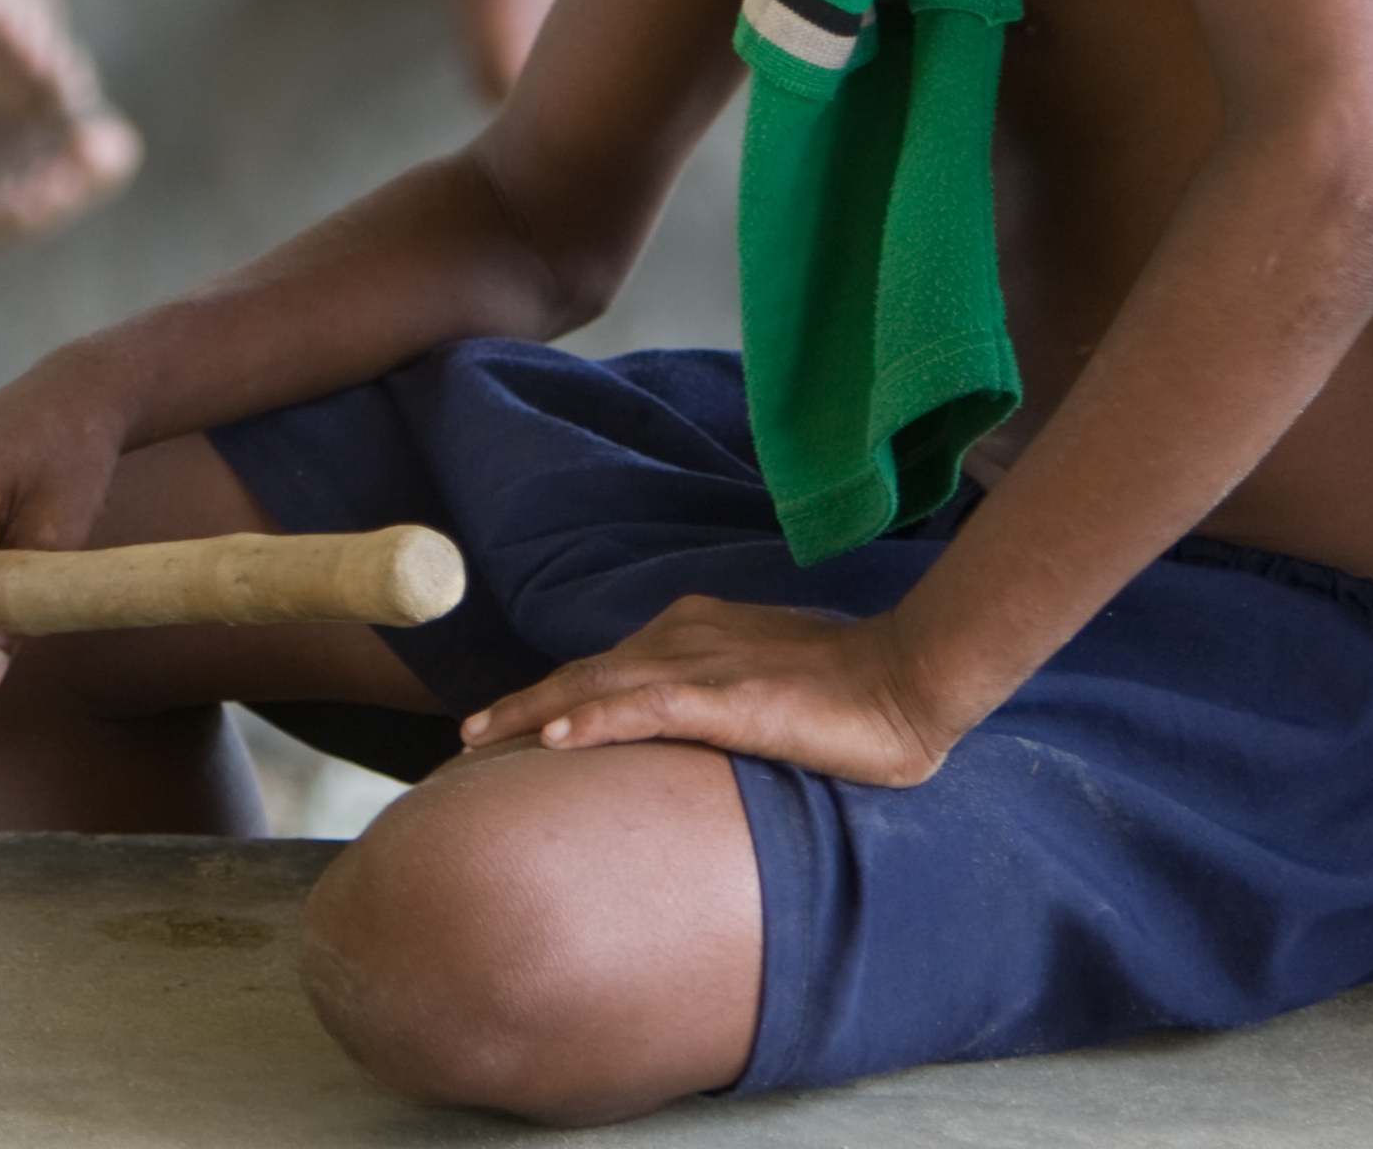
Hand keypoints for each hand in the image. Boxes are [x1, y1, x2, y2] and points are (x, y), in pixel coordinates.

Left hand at [458, 596, 960, 787]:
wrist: (908, 679)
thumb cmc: (850, 692)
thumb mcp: (765, 690)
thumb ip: (719, 701)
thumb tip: (688, 733)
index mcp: (696, 633)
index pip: (607, 668)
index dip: (553, 694)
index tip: (505, 724)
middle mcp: (687, 637)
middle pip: (585, 673)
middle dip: (521, 703)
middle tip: (465, 737)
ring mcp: (704, 665)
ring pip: (599, 687)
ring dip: (534, 712)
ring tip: (481, 739)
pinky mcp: (728, 698)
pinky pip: (646, 708)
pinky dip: (596, 720)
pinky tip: (555, 738)